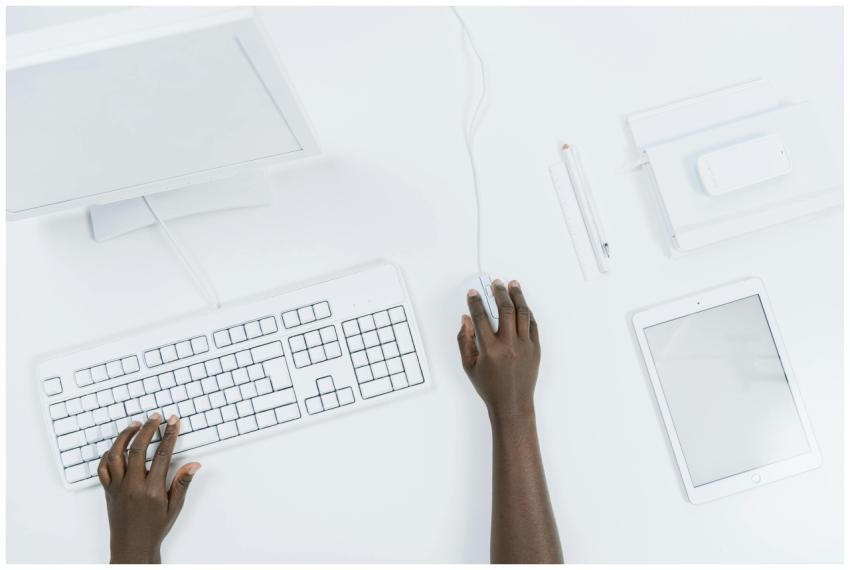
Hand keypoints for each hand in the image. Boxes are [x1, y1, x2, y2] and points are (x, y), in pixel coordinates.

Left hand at [97, 413, 200, 563]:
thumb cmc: (154, 528)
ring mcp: (117, 487)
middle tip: (155, 417)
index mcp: (152, 490)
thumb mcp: (173, 507)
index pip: (162, 454)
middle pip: (138, 449)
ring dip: (125, 436)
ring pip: (116, 454)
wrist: (132, 547)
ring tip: (135, 425)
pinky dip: (108, 454)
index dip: (169, 435)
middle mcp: (132, 486)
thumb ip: (182, 483)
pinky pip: (103, 468)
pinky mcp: (108, 491)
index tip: (173, 422)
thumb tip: (193, 465)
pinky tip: (116, 446)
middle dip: (148, 429)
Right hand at [457, 279, 539, 421]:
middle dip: (499, 292)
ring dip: (517, 296)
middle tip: (496, 283)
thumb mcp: (469, 365)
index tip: (473, 293)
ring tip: (513, 285)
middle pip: (505, 309)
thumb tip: (466, 319)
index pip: (481, 317)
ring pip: (522, 313)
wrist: (512, 403)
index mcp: (490, 350)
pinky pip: (532, 324)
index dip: (475, 302)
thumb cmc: (489, 387)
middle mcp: (509, 345)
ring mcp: (524, 346)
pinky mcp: (535, 349)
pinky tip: (522, 304)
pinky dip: (526, 312)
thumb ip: (464, 340)